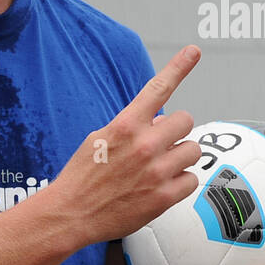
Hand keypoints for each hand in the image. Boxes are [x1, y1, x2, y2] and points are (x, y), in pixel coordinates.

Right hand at [46, 45, 203, 245]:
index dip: (178, 67)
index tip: (193, 51)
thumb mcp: (101, 138)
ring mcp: (156, 172)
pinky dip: (180, 182)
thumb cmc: (84, 175)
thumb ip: (133, 126)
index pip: (157, 89)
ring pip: (194, 150)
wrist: (71, 214)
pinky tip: (160, 187)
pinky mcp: (163, 197)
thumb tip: (162, 123)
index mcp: (125, 125)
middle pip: (186, 121)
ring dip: (180, 156)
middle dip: (176, 130)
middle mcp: (144, 145)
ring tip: (159, 167)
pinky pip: (191, 179)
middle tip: (162, 143)